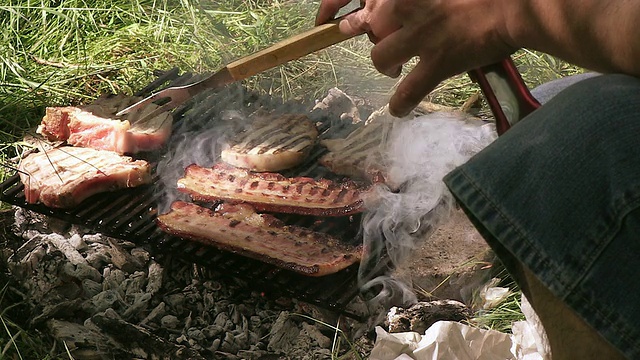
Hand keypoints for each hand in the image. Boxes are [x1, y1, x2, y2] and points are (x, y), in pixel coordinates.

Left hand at [316, 0, 517, 116]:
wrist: (515, 6)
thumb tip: (387, 8)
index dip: (334, 4)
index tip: (330, 19)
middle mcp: (408, 6)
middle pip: (369, 27)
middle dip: (375, 38)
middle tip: (389, 42)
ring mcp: (421, 36)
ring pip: (381, 58)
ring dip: (386, 66)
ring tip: (395, 70)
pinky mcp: (437, 62)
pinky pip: (408, 90)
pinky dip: (401, 103)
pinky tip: (398, 109)